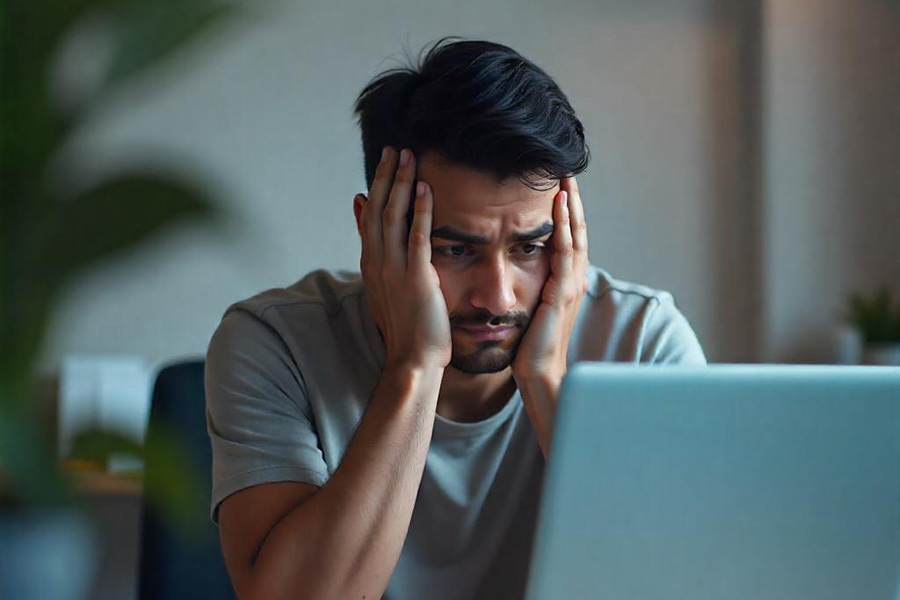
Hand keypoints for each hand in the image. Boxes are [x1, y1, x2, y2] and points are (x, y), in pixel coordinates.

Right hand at [355, 147, 451, 371]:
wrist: (412, 360)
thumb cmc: (406, 328)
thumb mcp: (385, 289)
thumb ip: (378, 255)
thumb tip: (367, 223)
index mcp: (372, 265)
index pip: (370, 217)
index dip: (377, 187)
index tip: (385, 162)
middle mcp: (378, 263)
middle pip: (377, 210)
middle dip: (386, 177)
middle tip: (395, 148)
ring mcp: (395, 270)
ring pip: (393, 217)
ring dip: (400, 184)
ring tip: (408, 156)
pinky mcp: (416, 278)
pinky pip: (417, 237)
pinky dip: (420, 211)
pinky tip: (425, 188)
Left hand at [512, 177, 587, 453]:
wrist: (539, 374)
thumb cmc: (531, 347)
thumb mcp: (529, 311)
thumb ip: (528, 290)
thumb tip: (511, 274)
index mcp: (563, 283)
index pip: (567, 240)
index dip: (564, 215)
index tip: (557, 189)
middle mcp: (571, 280)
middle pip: (577, 232)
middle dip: (572, 203)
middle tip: (567, 174)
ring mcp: (570, 285)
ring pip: (575, 237)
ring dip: (571, 208)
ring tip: (567, 182)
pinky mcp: (562, 293)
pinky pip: (566, 252)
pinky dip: (565, 228)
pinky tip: (560, 209)